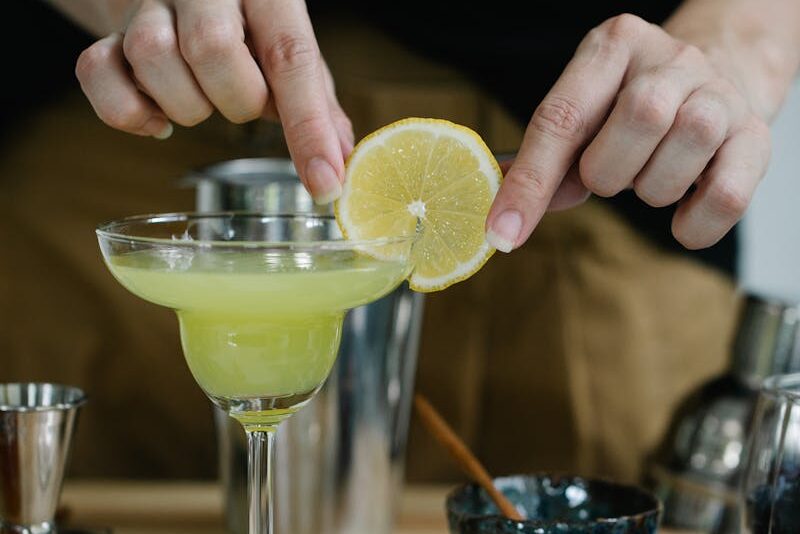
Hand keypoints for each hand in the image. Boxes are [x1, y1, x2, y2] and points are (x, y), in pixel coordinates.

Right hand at [75, 0, 352, 203]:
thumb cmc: (246, 32)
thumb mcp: (290, 54)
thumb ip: (317, 101)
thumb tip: (345, 159)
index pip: (291, 59)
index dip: (308, 128)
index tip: (325, 184)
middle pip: (211, 48)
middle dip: (235, 101)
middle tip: (242, 103)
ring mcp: (149, 5)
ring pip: (153, 57)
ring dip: (185, 105)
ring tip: (202, 100)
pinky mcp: (107, 33)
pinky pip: (97, 74)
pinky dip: (128, 112)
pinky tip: (156, 119)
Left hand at [486, 14, 770, 251]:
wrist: (722, 76)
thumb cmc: (634, 107)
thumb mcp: (586, 115)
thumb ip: (551, 163)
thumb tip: (515, 218)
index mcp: (611, 47)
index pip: (562, 117)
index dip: (530, 182)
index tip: (502, 232)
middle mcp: (671, 59)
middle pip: (641, 117)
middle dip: (610, 170)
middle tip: (611, 173)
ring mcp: (719, 94)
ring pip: (683, 153)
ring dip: (653, 189)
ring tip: (652, 175)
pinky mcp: (755, 137)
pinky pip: (725, 196)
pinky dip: (694, 223)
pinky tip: (683, 215)